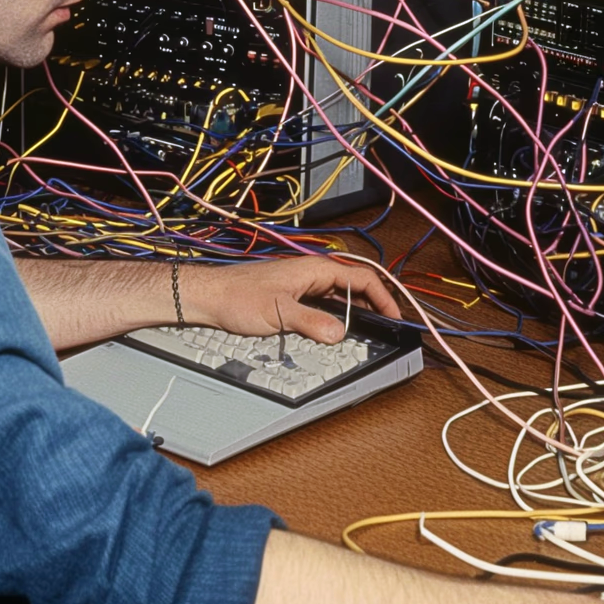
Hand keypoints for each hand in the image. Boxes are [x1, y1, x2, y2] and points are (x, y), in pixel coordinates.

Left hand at [182, 255, 399, 343]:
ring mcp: (302, 284)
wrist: (208, 296)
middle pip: (355, 286)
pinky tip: (334, 330)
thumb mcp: (278, 313)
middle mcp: (312, 273)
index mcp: (315, 269)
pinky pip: (324, 303)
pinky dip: (336, 315)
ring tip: (366, 331)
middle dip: (374, 305)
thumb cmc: (236, 296)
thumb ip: (311, 323)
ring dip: (355, 311)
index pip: (363, 278)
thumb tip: (339, 333)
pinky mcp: (292, 295)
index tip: (394, 316)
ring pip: (340, 296)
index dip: (384, 297)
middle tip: (386, 327)